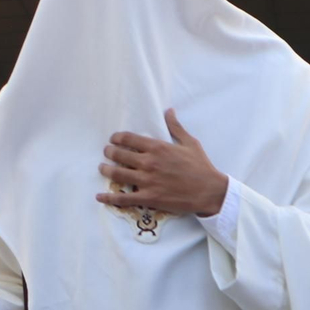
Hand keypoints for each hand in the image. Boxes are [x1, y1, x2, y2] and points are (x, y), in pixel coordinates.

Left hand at [97, 109, 228, 216]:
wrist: (210, 191)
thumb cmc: (201, 166)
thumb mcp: (190, 143)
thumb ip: (176, 127)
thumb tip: (169, 111)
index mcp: (157, 148)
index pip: (128, 139)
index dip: (116, 138)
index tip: (113, 139)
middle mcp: (149, 163)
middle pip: (119, 155)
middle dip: (109, 152)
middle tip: (106, 152)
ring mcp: (147, 181)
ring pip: (117, 174)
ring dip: (106, 170)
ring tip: (102, 168)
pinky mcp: (149, 198)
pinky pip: (124, 198)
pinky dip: (109, 198)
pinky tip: (99, 196)